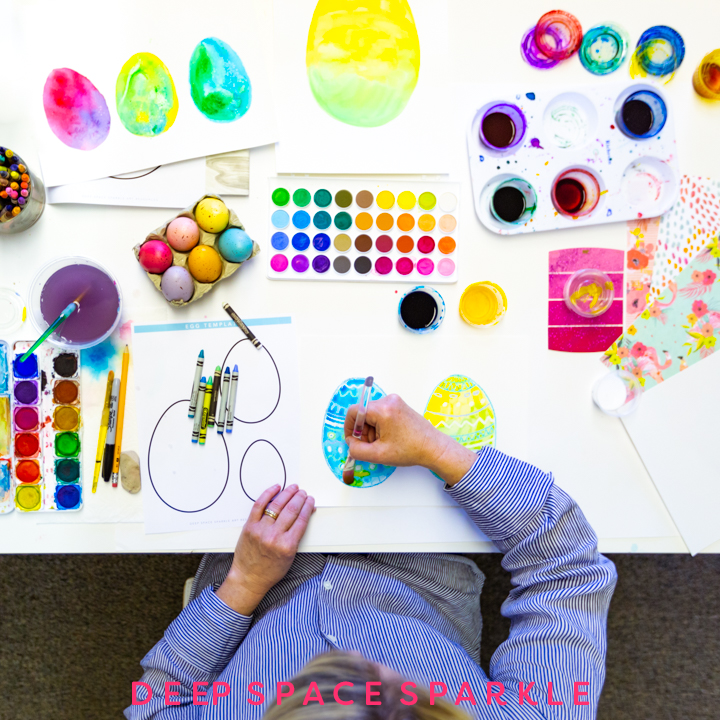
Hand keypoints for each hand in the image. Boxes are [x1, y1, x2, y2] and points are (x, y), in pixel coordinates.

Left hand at [216, 484, 314, 614]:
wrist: (249, 578)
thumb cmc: (271, 570)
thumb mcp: (290, 555)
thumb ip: (297, 535)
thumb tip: (304, 515)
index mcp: (287, 545)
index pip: (301, 519)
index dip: (308, 506)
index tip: (310, 500)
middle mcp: (274, 536)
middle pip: (291, 510)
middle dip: (299, 498)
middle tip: (303, 493)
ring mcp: (261, 530)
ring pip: (277, 505)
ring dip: (287, 493)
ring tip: (293, 488)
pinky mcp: (249, 526)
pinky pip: (259, 505)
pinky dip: (268, 494)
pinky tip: (275, 488)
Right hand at [343, 394, 475, 484]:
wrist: (433, 448)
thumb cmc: (410, 450)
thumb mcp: (378, 455)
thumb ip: (357, 450)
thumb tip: (350, 443)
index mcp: (383, 409)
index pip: (354, 411)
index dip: (349, 427)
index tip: (353, 440)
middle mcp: (389, 400)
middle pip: (363, 413)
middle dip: (363, 431)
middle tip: (370, 446)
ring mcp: (395, 401)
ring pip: (372, 415)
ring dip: (372, 430)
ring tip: (382, 444)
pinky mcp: (399, 405)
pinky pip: (381, 414)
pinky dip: (380, 426)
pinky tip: (388, 438)